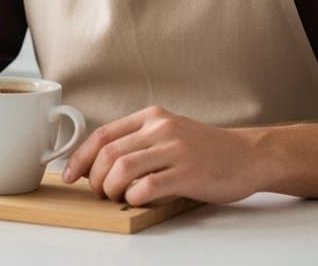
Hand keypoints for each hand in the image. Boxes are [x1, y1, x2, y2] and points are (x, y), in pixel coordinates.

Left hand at [61, 106, 261, 206]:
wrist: (248, 155)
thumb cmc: (206, 150)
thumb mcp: (170, 133)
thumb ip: (139, 142)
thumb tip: (99, 165)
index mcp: (152, 117)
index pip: (103, 134)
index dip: (80, 157)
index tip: (69, 175)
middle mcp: (161, 129)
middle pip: (108, 152)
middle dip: (94, 177)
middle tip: (98, 191)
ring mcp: (175, 149)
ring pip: (122, 168)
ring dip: (110, 188)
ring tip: (116, 196)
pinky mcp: (188, 172)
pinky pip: (147, 187)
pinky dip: (134, 197)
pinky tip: (138, 200)